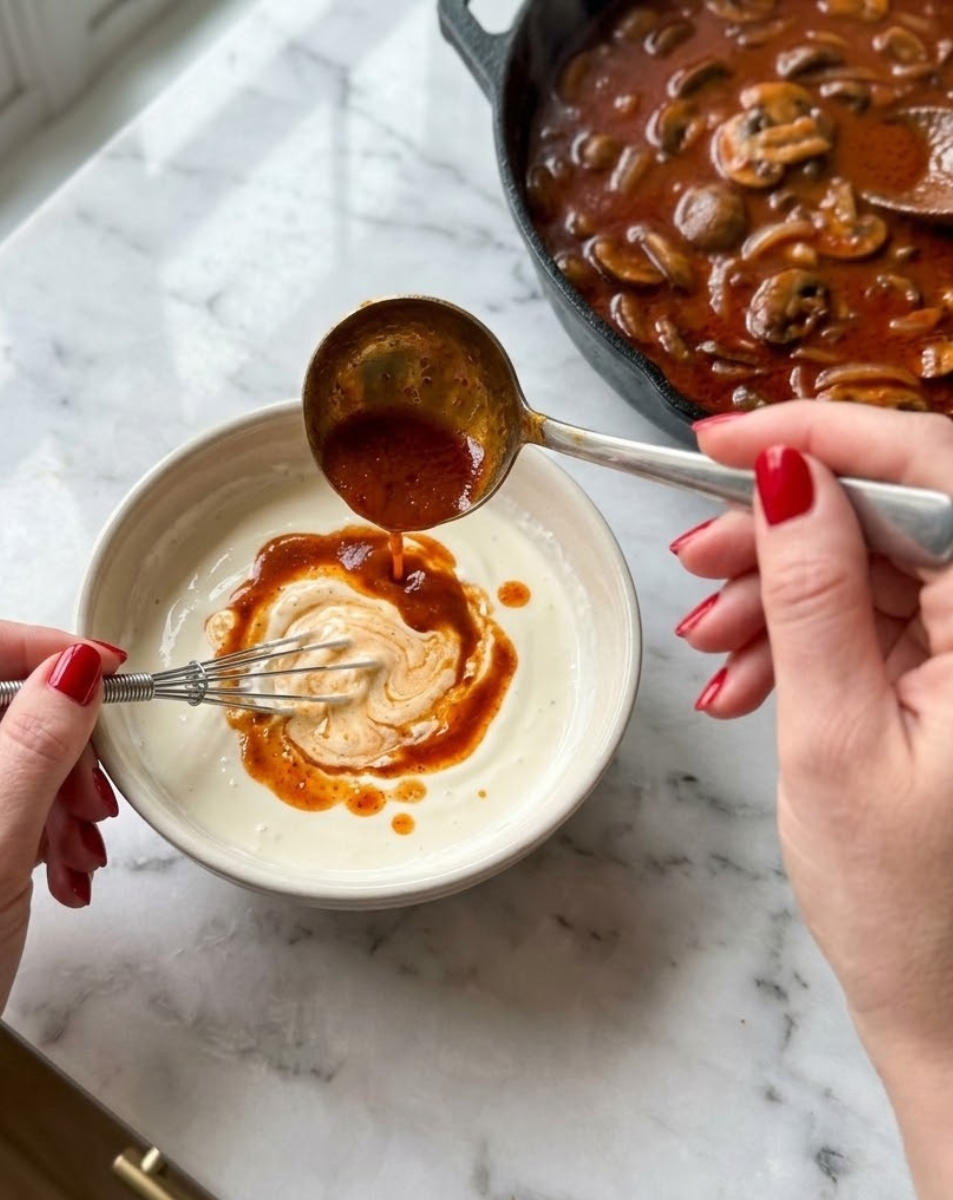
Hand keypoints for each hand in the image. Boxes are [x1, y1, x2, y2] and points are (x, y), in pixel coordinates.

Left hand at [0, 613, 125, 1199]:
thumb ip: (34, 746)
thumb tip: (75, 666)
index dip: (28, 647)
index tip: (99, 670)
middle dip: (58, 745)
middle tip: (98, 788)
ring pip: (11, 756)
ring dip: (63, 796)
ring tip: (86, 849)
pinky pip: (13, 803)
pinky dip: (52, 831)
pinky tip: (70, 875)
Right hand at [673, 402, 952, 1195]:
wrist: (943, 999)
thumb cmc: (905, 897)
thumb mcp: (835, 735)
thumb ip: (812, 595)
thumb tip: (781, 479)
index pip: (930, 470)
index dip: (818, 435)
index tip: (718, 441)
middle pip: (887, 515)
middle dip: (776, 532)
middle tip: (692, 563)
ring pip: (864, 567)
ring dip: (774, 597)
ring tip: (709, 648)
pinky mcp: (949, 671)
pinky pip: (865, 620)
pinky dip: (795, 640)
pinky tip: (743, 681)